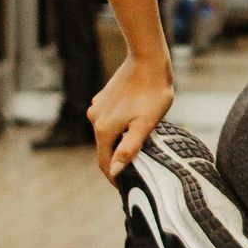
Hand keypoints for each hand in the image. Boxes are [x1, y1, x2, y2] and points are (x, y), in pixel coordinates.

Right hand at [89, 55, 174, 178]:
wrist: (148, 59)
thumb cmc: (153, 92)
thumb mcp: (146, 124)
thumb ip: (130, 148)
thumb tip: (115, 170)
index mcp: (104, 128)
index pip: (105, 161)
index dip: (114, 177)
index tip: (124, 188)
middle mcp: (95, 118)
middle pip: (104, 148)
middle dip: (116, 161)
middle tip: (133, 174)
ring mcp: (97, 107)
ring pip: (106, 133)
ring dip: (117, 143)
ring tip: (135, 152)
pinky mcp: (103, 98)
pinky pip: (108, 120)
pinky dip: (118, 129)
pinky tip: (132, 128)